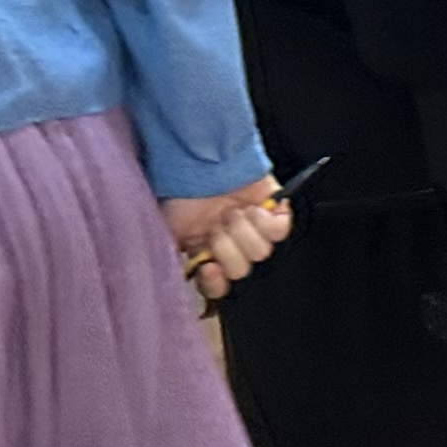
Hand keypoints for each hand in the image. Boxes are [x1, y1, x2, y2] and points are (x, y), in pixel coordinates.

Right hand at [162, 179, 294, 299]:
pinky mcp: (274, 210)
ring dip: (243, 232)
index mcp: (206, 253)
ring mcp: (253, 228)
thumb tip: (179, 280)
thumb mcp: (165, 231)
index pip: (217, 287)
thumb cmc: (178, 192)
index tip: (210, 267)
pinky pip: (281, 231)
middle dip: (227, 249)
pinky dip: (266, 222)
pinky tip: (252, 209)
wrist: (197, 160)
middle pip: (241, 270)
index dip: (216, 283)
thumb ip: (171, 259)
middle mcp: (231, 243)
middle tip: (216, 227)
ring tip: (232, 213)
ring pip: (261, 252)